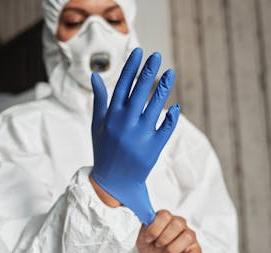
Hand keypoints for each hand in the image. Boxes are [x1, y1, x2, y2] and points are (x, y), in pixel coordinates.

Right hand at [90, 48, 179, 224]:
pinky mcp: (153, 148)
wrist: (113, 182)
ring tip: (170, 73)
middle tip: (156, 56)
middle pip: (139, 92)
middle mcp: (125, 124)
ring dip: (164, 88)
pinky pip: (166, 128)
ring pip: (155, 106)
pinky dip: (171, 117)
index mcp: (111, 117)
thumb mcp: (98, 125)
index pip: (122, 86)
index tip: (138, 52)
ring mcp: (140, 136)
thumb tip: (94, 76)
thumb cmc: (104, 150)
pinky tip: (175, 107)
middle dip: (148, 71)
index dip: (131, 68)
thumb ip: (99, 100)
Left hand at [136, 210, 201, 252]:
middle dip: (164, 238)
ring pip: (188, 236)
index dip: (155, 227)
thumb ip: (145, 227)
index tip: (148, 239)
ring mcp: (189, 237)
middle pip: (178, 223)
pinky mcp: (196, 251)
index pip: (165, 215)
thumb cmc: (150, 247)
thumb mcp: (143, 238)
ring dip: (172, 249)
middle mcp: (180, 224)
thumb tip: (148, 220)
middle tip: (156, 246)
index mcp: (166, 218)